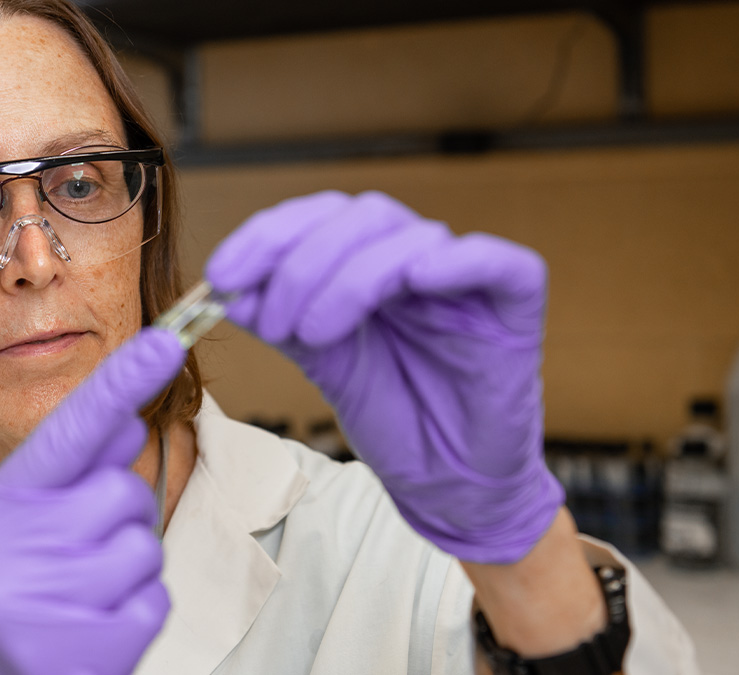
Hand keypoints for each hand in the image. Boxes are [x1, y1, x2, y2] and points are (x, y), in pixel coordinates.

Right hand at [0, 328, 186, 674]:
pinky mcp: (89, 648)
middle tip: (76, 553)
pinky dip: (137, 610)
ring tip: (82, 593)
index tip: (165, 341)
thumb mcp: (19, 521)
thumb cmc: (9, 590)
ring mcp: (49, 602)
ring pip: (144, 544)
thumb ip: (71, 469)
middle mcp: (13, 548)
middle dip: (116, 516)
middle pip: (122, 490)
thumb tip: (127, 418)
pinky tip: (94, 627)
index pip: (68, 429)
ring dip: (128, 566)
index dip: (120, 382)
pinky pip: (155, 598)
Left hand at [207, 191, 562, 563]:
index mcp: (372, 264)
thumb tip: (226, 287)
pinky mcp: (515, 305)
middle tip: (274, 322)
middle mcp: (418, 260)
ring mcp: (467, 279)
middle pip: (362, 217)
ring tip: (313, 333)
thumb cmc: (396, 422)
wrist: (450, 487)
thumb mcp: (324, 364)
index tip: (222, 275)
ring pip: (413, 237)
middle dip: (302, 262)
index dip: (269, 235)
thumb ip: (282, 321)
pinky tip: (417, 278)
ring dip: (350, 277)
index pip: (321, 218)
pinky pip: (499, 262)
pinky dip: (458, 261)